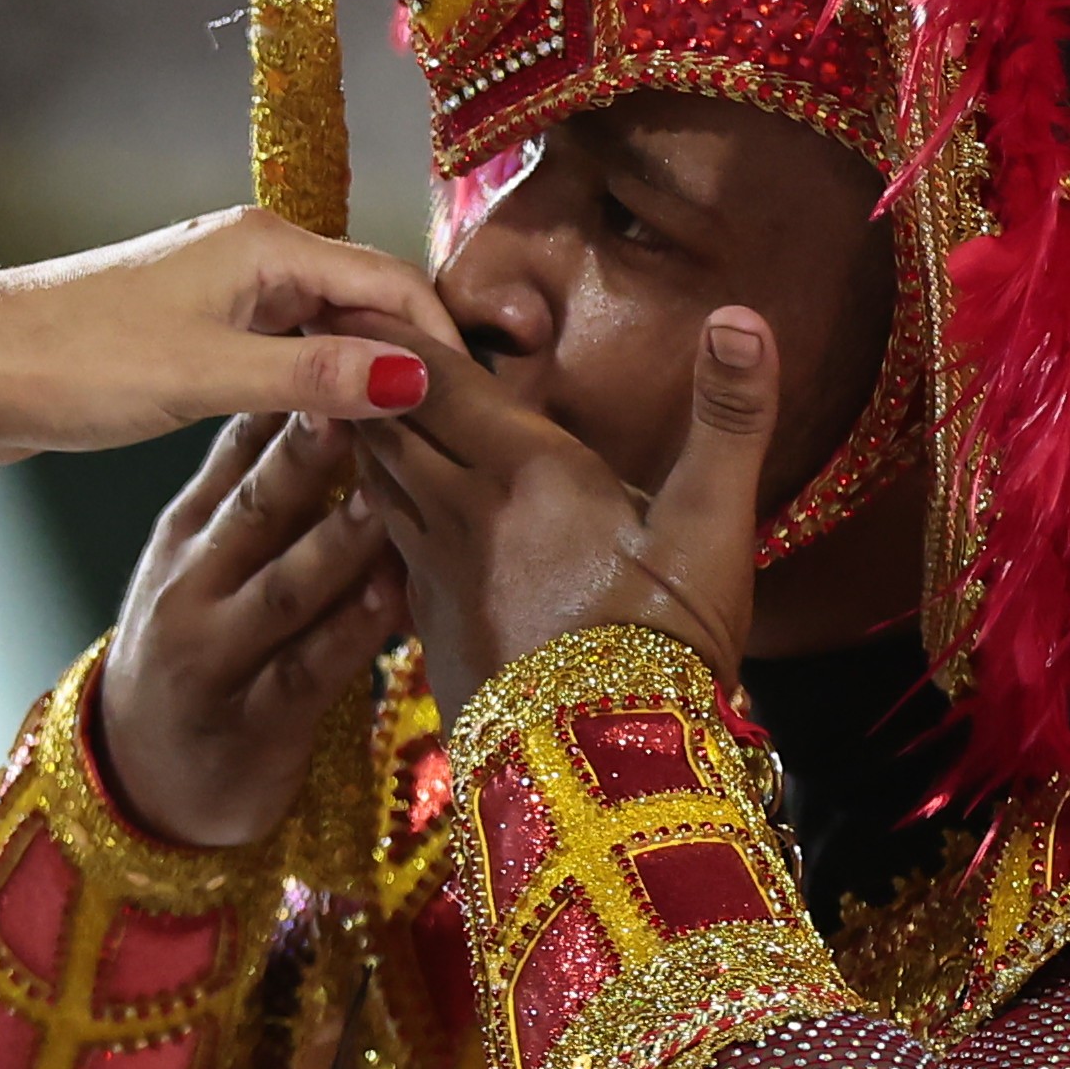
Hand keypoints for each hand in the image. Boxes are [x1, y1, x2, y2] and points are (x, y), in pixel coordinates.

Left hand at [0, 209, 455, 460]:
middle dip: (408, 358)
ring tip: (402, 444)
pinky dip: (313, 386)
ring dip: (360, 376)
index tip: (477, 402)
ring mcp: (221, 289)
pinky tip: (328, 434)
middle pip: (364, 299)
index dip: (440, 339)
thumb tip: (413, 376)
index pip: (390, 280)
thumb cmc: (80, 362)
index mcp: (265, 244)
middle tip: (450, 435)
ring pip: (323, 327)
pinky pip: (282, 348)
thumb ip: (313, 377)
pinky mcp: (194, 326)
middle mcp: (251, 252)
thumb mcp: (208, 376)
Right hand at [93, 416, 405, 847]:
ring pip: (287, 585)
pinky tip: (402, 594)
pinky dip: (360, 628)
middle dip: (311, 449)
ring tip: (397, 487)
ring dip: (344, 535)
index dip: (287, 395)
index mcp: (185, 534)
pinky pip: (313, 667)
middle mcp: (192, 585)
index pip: (234, 450)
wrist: (144, 785)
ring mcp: (217, 654)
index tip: (341, 341)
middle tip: (366, 390)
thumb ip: (258, 490)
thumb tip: (324, 394)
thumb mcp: (205, 564)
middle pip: (255, 506)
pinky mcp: (253, 722)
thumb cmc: (199, 653)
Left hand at [347, 305, 781, 710]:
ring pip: (374, 480)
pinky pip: (381, 542)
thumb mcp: (713, 529)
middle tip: (324, 330)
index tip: (359, 292)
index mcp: (525, 472)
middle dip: (360, 374)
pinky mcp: (429, 625)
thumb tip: (745, 315)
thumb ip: (729, 420)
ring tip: (338, 397)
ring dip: (357, 435)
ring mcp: (436, 572)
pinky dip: (368, 504)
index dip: (402, 333)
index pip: (441, 381)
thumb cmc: (666, 647)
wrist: (604, 776)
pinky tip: (372, 502)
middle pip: (390, 425)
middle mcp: (463, 511)